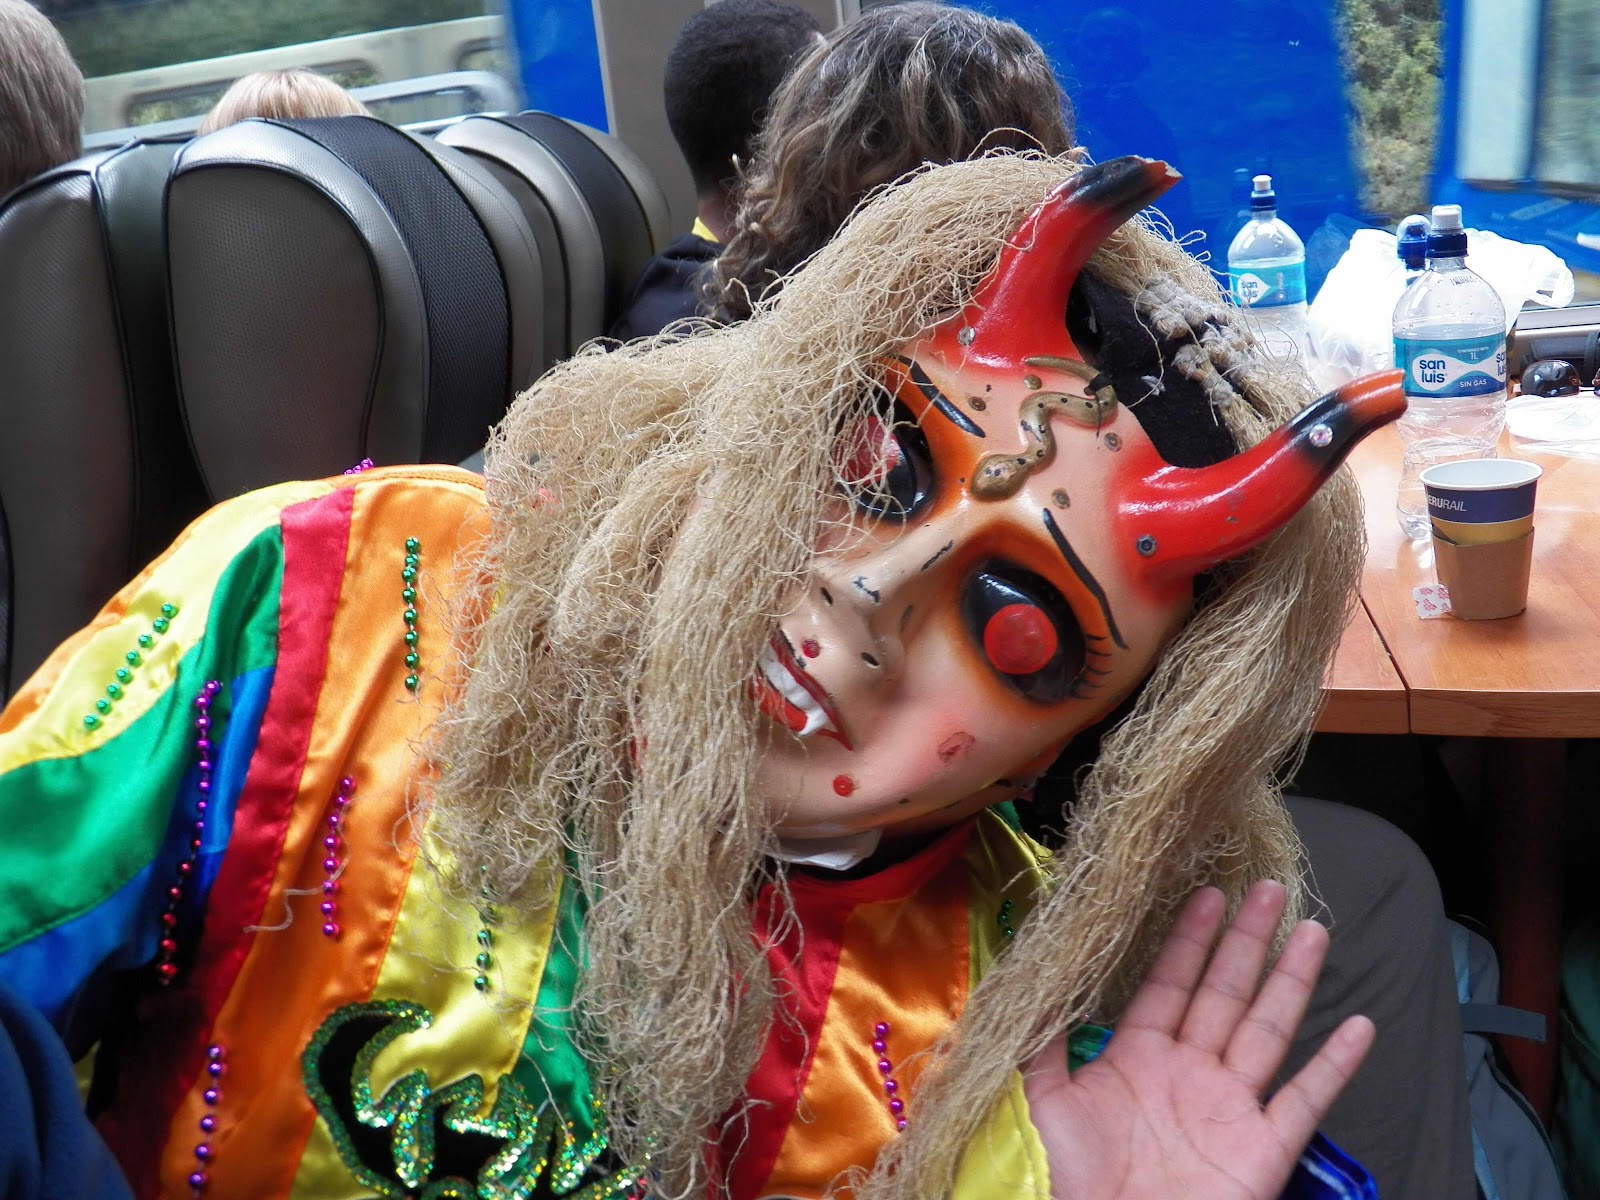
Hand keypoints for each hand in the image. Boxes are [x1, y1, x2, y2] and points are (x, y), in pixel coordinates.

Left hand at [1022, 881, 1374, 1199]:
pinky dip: (1334, 1065)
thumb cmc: (1065, 1180)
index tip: (1209, 893)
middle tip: (1271, 890)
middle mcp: (1188, 1072)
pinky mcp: (1262, 1149)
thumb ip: (1041, 1042)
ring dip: (1291, 981)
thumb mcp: (1042, 1102)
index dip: (1189, 939)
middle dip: (1247, 941)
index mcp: (1136, 1058)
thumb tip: (1034, 979)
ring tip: (1313, 931)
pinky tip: (1359, 1027)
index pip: (1170, 983)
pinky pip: (1305, 1100)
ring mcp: (1228, 1108)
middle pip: (1224, 993)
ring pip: (1268, 1029)